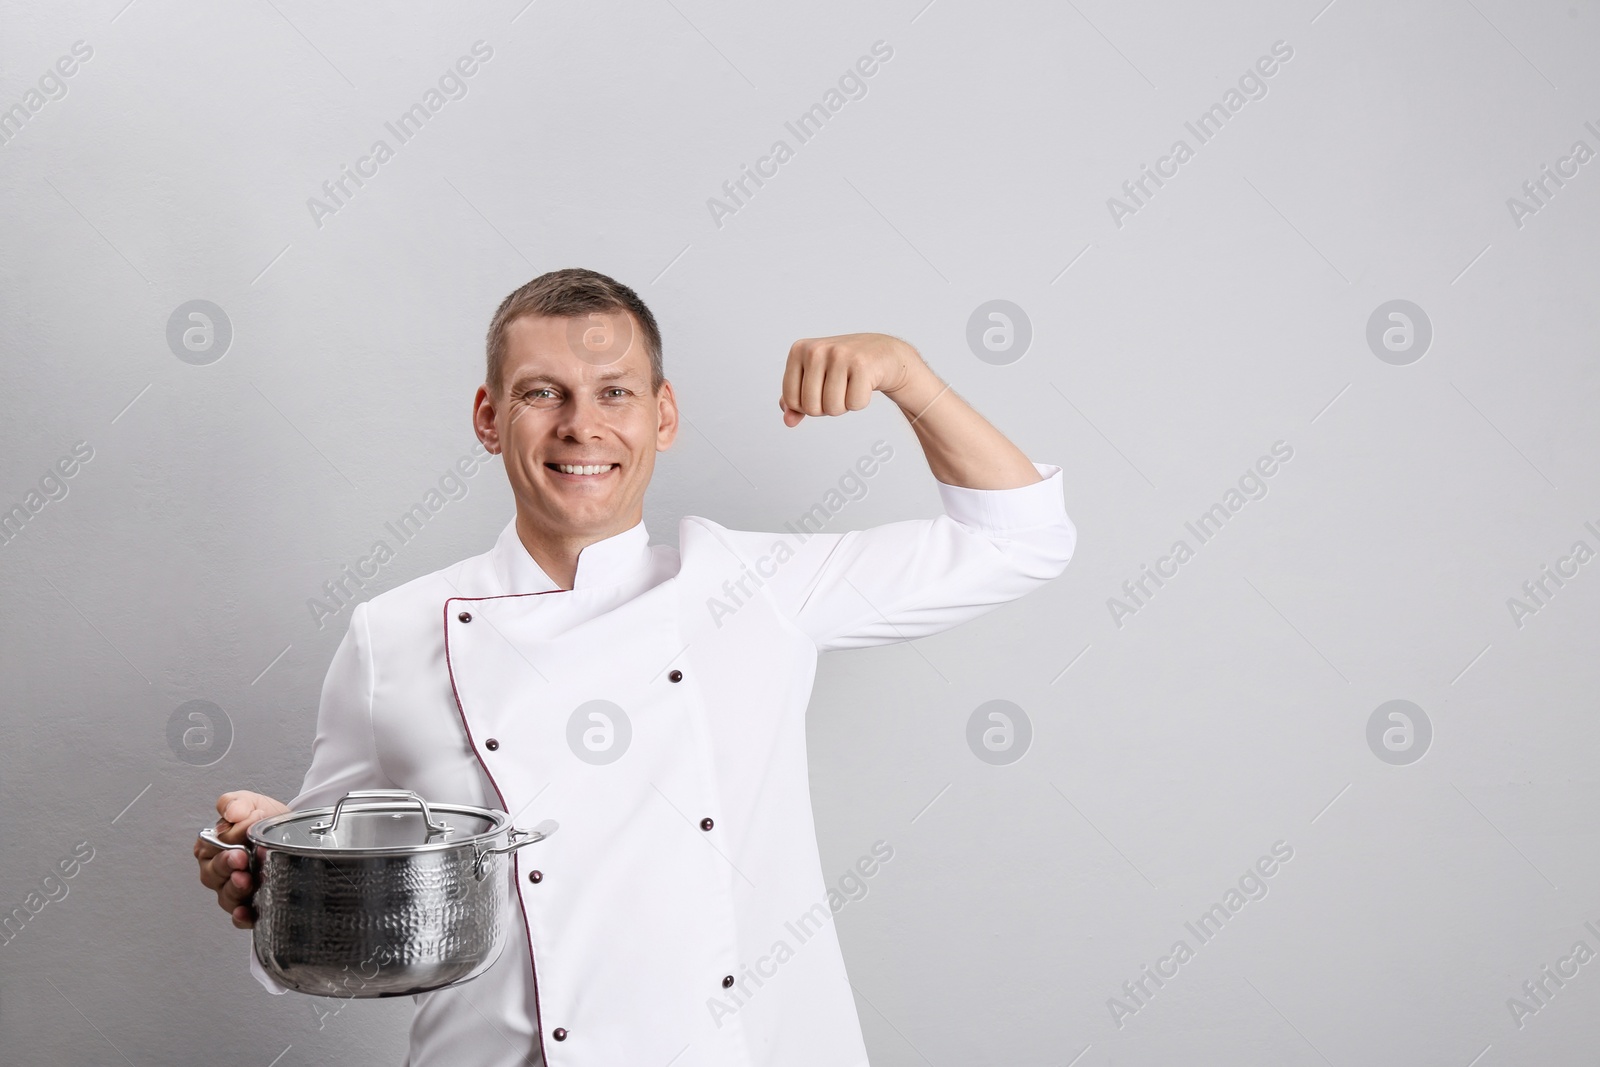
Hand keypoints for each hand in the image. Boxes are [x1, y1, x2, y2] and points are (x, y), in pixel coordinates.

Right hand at [195, 790, 289, 928]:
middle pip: (213, 875)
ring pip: (225, 896)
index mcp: (213, 845)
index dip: (224, 846)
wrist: (292, 833)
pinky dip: (241, 916)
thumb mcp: (252, 804)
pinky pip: (239, 916)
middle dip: (227, 867)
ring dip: (234, 890)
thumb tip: (231, 813)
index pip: (209, 848)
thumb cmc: (265, 820)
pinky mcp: (249, 904)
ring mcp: (233, 888)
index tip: (241, 841)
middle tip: (242, 859)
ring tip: (247, 880)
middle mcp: (219, 870)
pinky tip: (246, 913)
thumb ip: (237, 804)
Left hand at [778, 333, 929, 426]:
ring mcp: (839, 355)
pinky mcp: (862, 365)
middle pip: (811, 408)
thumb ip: (795, 401)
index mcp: (799, 350)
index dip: (806, 405)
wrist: (883, 353)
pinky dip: (860, 402)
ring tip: (850, 386)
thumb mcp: (814, 379)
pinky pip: (854, 404)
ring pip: (832, 408)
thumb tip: (788, 421)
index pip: (791, 400)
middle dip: (826, 407)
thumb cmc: (844, 368)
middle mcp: (816, 350)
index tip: (820, 390)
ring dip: (843, 406)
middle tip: (838, 388)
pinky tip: (864, 384)